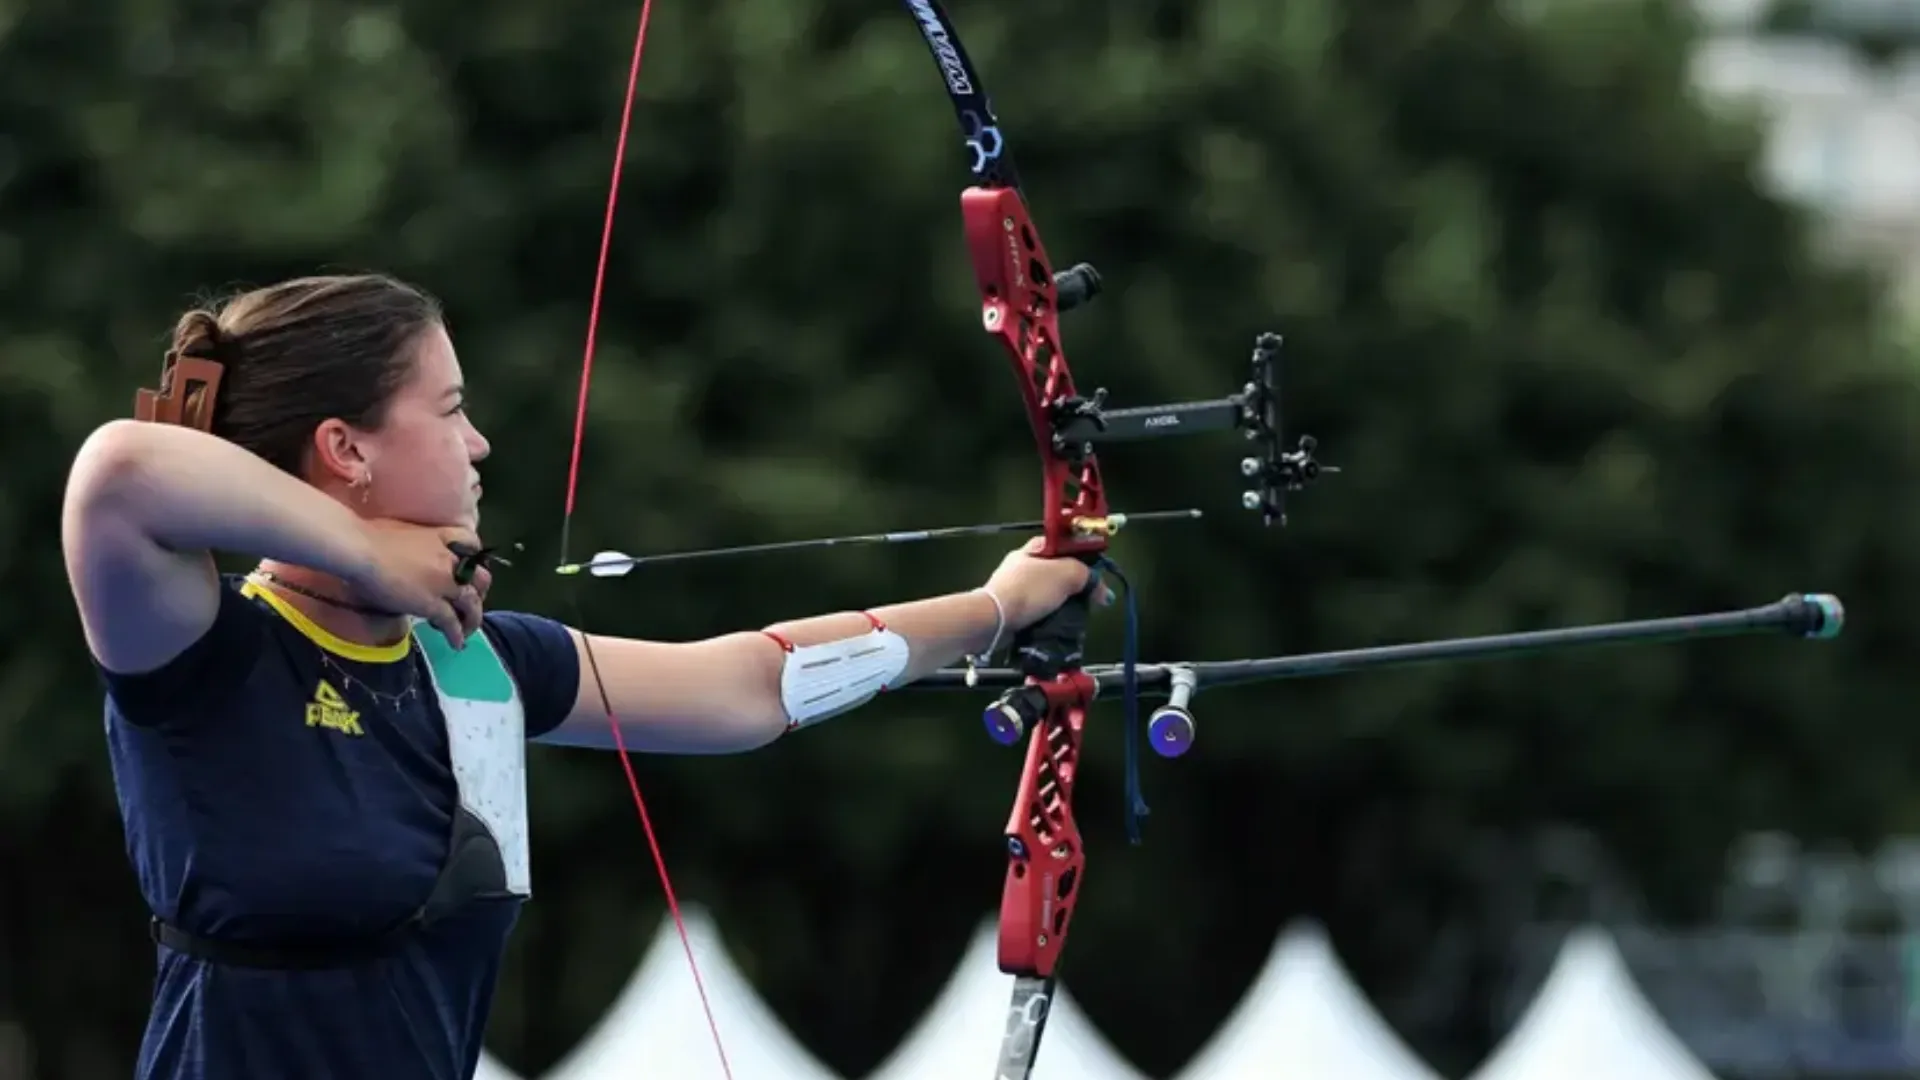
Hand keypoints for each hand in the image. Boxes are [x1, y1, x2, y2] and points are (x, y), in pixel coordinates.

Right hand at [348, 518, 487, 647]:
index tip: (470, 566)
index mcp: (441, 537)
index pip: (471, 542)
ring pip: (471, 602)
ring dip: (473, 617)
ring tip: (468, 630)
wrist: (360, 549)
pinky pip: (451, 622)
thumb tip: (410, 555)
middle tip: (471, 603)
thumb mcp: (404, 531)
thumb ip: (418, 545)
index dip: (474, 556)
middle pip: (480, 576)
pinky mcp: (432, 604)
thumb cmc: (370, 536)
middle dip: (480, 591)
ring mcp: (443, 583)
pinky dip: (457, 634)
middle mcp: (449, 560)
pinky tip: (457, 644)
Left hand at [982, 538, 1114, 629]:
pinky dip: (1051, 614)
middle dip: (1076, 584)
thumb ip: (1087, 576)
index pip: (1065, 544)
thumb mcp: (1066, 574)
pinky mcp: (1013, 607)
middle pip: (1059, 570)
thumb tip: (1103, 592)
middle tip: (1091, 596)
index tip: (1097, 572)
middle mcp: (1025, 564)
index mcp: (1035, 548)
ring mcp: (1017, 586)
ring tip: (1078, 613)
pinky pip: (1040, 608)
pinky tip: (1060, 622)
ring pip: (1050, 591)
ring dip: (1064, 602)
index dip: (1083, 555)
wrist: (994, 619)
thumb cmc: (1029, 590)